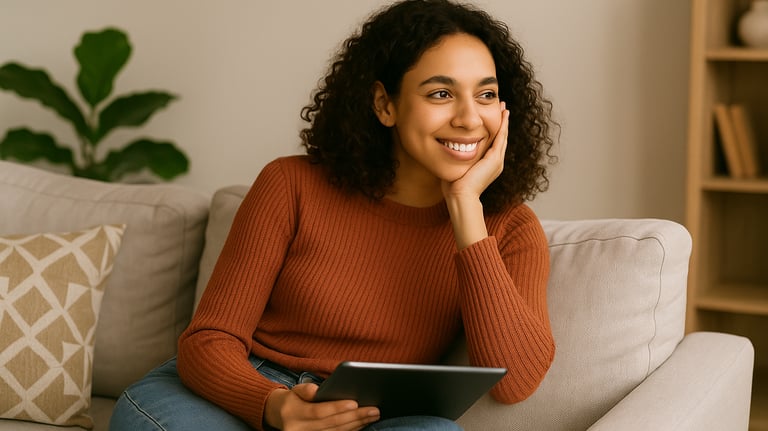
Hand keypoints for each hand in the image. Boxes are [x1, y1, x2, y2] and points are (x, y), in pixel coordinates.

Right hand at [265, 384, 379, 430]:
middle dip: (354, 417)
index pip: (318, 412)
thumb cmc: (293, 400)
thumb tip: (317, 391)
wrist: (280, 416)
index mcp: (293, 413)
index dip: (337, 408)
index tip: (355, 403)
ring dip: (357, 425)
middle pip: (331, 424)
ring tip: (373, 415)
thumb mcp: (295, 390)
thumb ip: (305, 389)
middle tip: (373, 410)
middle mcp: (298, 430)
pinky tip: (363, 424)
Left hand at [442, 102, 508, 249]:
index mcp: (488, 165)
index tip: (493, 116)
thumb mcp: (457, 167)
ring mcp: (497, 161)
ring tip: (505, 108)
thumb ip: (456, 158)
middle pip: (501, 138)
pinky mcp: (494, 160)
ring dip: (504, 122)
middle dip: (502, 122)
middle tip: (503, 107)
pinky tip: (503, 116)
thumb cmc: (454, 187)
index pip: (494, 143)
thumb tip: (447, 149)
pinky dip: (502, 127)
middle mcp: (496, 163)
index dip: (494, 129)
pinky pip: (500, 139)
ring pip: (503, 137)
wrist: (460, 197)